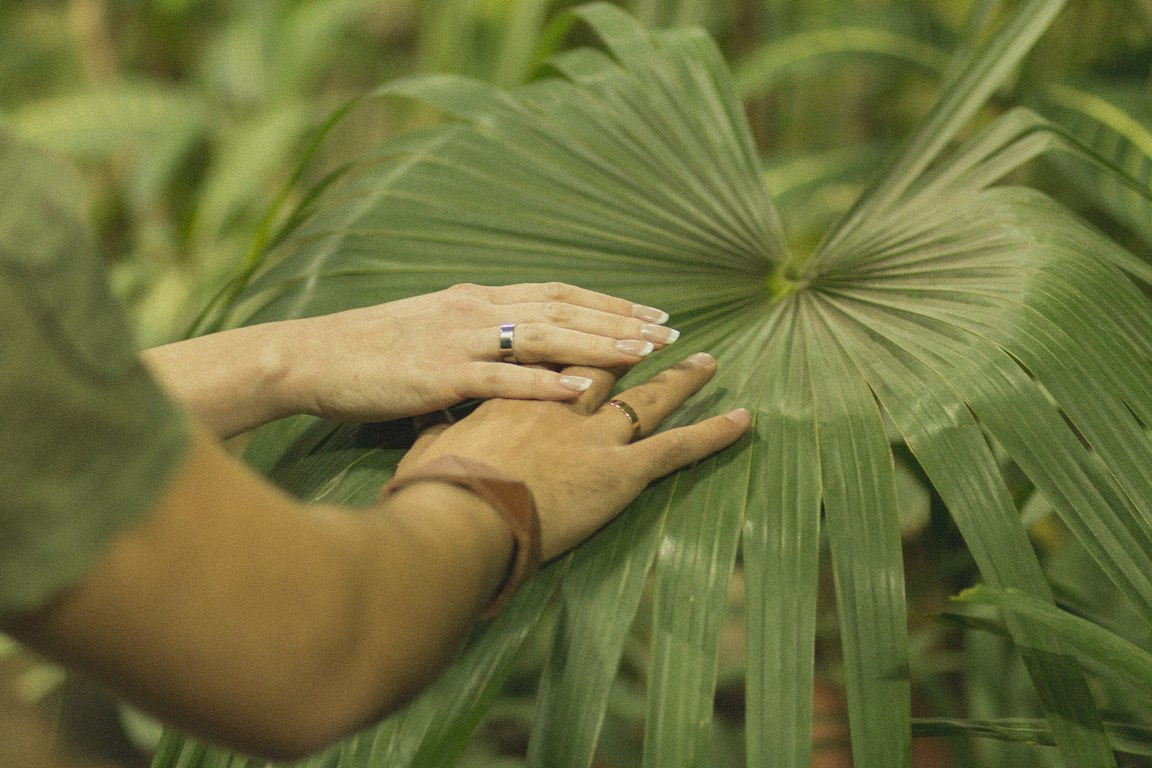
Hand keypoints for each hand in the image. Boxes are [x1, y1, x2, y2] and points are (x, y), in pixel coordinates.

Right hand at [280, 282, 680, 421]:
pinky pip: (503, 379)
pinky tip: (584, 390)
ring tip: (645, 352)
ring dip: (598, 343)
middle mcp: (476, 311)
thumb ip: (475, 341)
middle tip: (669, 330)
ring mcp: (459, 340)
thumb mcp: (430, 334)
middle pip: (563, 309)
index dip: (606, 302)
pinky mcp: (440, 375)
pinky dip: (546, 383)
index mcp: (476, 300)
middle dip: (619, 320)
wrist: (311, 357)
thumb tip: (511, 357)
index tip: (648, 313)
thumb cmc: (369, 353)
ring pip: (544, 336)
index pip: (556, 294)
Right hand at [393, 353, 749, 559]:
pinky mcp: (617, 469)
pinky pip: (675, 448)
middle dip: (635, 344)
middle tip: (663, 332)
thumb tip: (430, 409)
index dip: (581, 334)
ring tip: (710, 361)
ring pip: (648, 395)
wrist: (455, 515)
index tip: (599, 326)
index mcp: (516, 390)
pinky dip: (712, 435)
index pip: (555, 348)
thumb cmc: (435, 485)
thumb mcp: (428, 443)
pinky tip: (743, 421)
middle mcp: (560, 400)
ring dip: (682, 378)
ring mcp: (592, 432)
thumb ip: (440, 422)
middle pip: (608, 360)